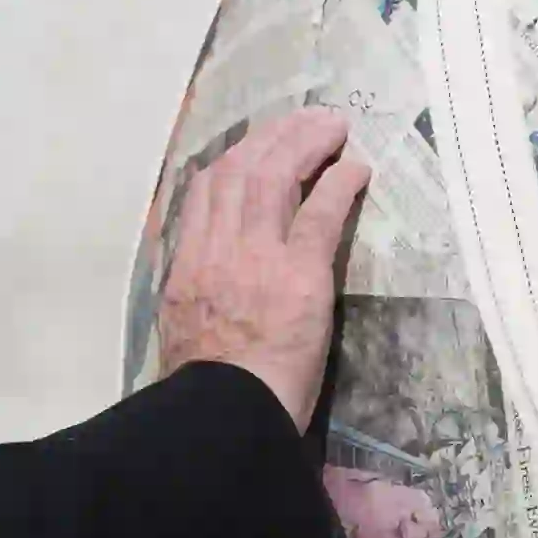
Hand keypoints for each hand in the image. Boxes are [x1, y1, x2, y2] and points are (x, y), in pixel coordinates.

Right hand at [157, 105, 367, 431]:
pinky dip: (338, 183)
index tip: (253, 146)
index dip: (232, 159)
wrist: (223, 417)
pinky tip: (355, 169)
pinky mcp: (300, 273)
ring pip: (277, 176)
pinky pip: (320, 213)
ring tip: (332, 127)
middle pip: (242, 169)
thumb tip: (208, 284)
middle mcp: (217, 249)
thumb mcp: (181, 330)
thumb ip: (195, 294)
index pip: (203, 191)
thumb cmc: (207, 391)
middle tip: (305, 120)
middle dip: (274, 136)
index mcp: (188, 266)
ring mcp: (258, 256)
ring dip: (306, 143)